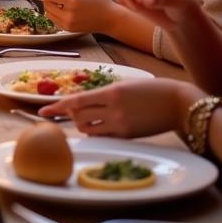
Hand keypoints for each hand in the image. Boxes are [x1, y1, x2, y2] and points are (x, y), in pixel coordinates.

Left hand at [39, 78, 199, 137]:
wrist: (179, 104)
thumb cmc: (153, 90)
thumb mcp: (125, 85)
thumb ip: (105, 94)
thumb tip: (85, 101)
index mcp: (111, 92)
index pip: (76, 101)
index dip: (57, 107)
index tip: (42, 111)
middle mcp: (113, 109)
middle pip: (78, 117)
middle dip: (71, 116)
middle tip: (72, 114)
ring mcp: (121, 125)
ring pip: (88, 130)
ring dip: (83, 126)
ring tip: (89, 119)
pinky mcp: (129, 137)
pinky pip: (104, 137)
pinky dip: (97, 133)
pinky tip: (101, 127)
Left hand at [41, 0, 117, 33]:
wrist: (110, 19)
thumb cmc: (99, 1)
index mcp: (72, 1)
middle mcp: (68, 13)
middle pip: (46, 4)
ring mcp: (68, 23)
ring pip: (48, 13)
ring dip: (51, 6)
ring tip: (62, 3)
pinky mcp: (68, 29)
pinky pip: (54, 20)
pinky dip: (55, 14)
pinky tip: (65, 10)